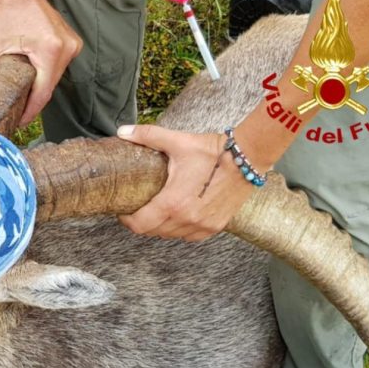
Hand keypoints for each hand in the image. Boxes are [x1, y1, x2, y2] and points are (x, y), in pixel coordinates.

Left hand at [0, 0, 80, 124]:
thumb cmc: (3, 14)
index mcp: (50, 50)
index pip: (42, 94)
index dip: (29, 112)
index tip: (18, 123)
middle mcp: (67, 48)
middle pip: (49, 88)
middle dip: (32, 102)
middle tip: (16, 115)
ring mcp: (72, 45)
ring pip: (54, 79)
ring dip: (38, 90)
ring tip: (21, 101)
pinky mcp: (71, 43)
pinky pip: (57, 68)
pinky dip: (43, 76)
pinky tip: (30, 83)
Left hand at [115, 125, 257, 241]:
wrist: (246, 158)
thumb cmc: (211, 150)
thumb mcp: (177, 141)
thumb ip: (147, 136)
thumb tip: (122, 131)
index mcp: (173, 203)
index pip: (139, 225)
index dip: (127, 220)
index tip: (124, 211)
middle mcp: (187, 219)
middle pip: (153, 231)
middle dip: (142, 221)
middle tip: (140, 207)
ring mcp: (202, 225)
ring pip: (170, 235)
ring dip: (161, 226)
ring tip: (158, 210)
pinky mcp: (215, 227)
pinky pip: (189, 236)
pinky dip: (180, 229)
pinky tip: (178, 215)